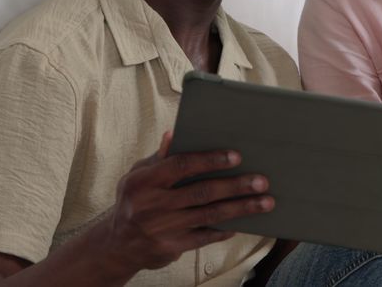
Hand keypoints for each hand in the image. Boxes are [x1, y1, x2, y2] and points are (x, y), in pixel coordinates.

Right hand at [99, 132, 274, 275]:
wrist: (117, 244)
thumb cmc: (133, 200)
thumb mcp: (137, 176)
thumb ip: (159, 158)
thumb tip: (173, 134)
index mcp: (144, 181)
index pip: (181, 165)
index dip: (210, 160)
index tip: (236, 156)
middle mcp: (153, 205)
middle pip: (202, 191)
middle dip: (236, 186)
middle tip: (261, 181)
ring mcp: (164, 228)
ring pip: (210, 215)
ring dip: (241, 208)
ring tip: (265, 202)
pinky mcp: (172, 247)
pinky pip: (205, 236)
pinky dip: (225, 228)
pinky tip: (243, 222)